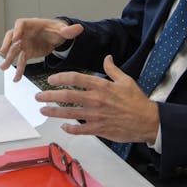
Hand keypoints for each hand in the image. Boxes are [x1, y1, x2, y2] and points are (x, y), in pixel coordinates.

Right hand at [0, 18, 83, 81]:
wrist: (57, 36)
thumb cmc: (57, 29)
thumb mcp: (63, 30)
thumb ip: (70, 30)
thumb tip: (79, 28)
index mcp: (33, 24)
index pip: (21, 24)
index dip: (17, 30)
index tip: (16, 38)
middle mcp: (25, 33)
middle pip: (12, 36)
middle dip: (6, 43)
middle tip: (3, 51)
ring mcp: (24, 43)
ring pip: (14, 50)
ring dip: (8, 58)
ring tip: (3, 67)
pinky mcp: (27, 52)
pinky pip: (21, 61)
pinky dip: (19, 70)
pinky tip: (16, 79)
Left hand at [34, 55, 159, 143]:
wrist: (148, 121)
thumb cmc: (137, 101)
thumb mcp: (126, 80)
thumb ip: (112, 69)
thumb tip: (107, 58)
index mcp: (101, 86)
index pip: (75, 78)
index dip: (60, 77)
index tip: (50, 79)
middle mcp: (96, 100)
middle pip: (67, 96)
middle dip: (49, 95)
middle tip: (38, 96)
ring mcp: (96, 115)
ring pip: (69, 113)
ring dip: (53, 112)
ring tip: (43, 110)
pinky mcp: (99, 129)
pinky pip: (80, 129)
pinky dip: (70, 128)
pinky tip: (63, 126)